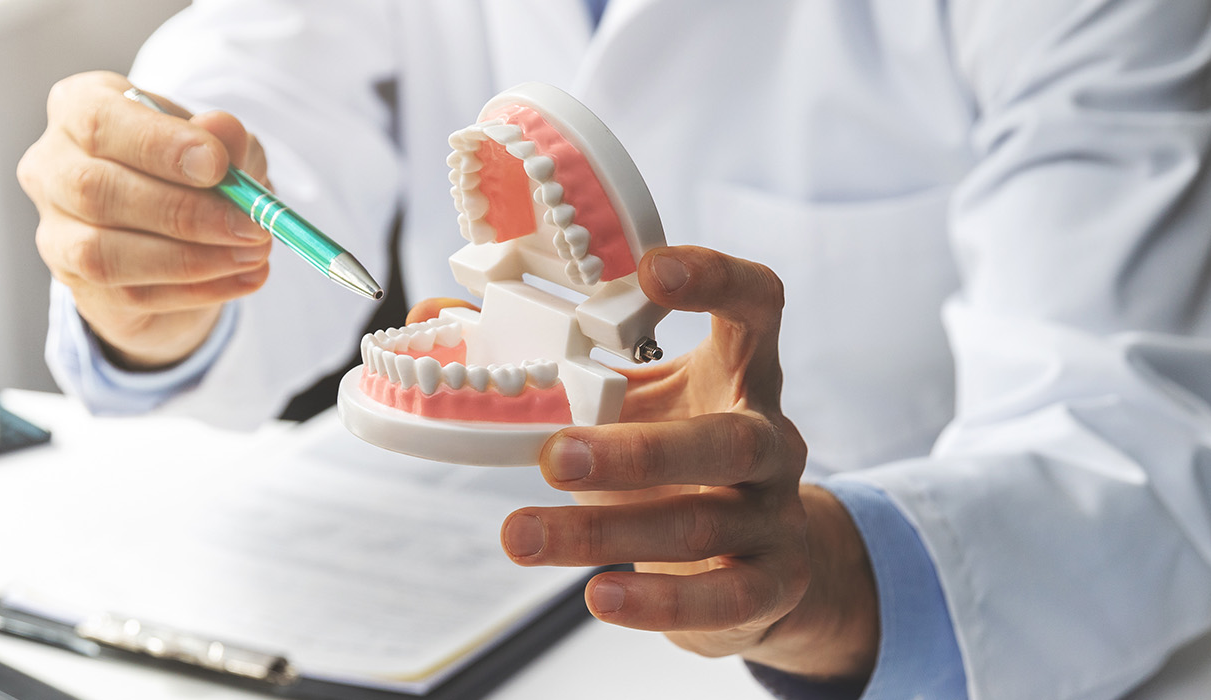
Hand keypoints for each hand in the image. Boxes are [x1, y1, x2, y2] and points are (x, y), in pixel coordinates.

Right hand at [20, 71, 272, 369]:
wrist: (172, 229)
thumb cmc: (189, 169)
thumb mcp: (219, 146)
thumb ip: (223, 138)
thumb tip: (223, 131)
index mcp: (77, 108)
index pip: (99, 122)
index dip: (158, 146)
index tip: (218, 166)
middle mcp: (51, 166)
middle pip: (95, 190)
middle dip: (182, 212)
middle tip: (251, 224)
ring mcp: (54, 229)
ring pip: (103, 252)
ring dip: (190, 259)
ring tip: (253, 253)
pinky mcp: (74, 281)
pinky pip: (129, 293)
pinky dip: (196, 290)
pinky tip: (243, 278)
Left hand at [407, 248, 878, 679]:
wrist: (757, 562)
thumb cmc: (672, 460)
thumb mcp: (622, 400)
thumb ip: (543, 357)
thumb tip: (433, 311)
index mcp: (738, 373)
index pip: (756, 304)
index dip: (715, 279)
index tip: (649, 269)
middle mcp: (771, 438)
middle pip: (726, 438)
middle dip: (636, 450)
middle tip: (552, 455)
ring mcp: (777, 514)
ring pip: (699, 522)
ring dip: (603, 532)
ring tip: (521, 536)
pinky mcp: (773, 582)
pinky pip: (723, 596)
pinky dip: (658, 602)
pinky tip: (599, 597)